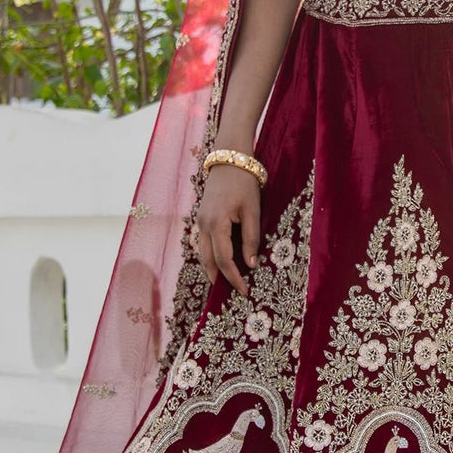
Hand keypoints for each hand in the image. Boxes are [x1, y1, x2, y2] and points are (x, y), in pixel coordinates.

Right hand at [194, 164, 260, 298]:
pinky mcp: (201, 217)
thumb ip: (251, 238)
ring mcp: (199, 221)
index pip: (224, 261)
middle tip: (233, 293)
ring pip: (203, 253)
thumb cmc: (244, 183)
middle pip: (208, 261)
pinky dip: (211, 256)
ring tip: (226, 282)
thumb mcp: (252, 211)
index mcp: (216, 224)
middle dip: (220, 279)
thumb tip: (251, 264)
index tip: (244, 291)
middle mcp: (203, 226)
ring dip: (213, 269)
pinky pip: (204, 243)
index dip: (234, 278)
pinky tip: (221, 262)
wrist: (229, 159)